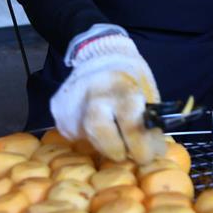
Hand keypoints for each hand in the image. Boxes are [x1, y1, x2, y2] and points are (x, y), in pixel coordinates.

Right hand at [50, 28, 166, 163]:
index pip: (130, 125)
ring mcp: (72, 99)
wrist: (101, 55)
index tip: (146, 157)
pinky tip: (95, 123)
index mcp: (123, 88)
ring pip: (84, 135)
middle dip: (115, 149)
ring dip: (102, 142)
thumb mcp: (148, 95)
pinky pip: (71, 131)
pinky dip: (86, 134)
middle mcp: (94, 93)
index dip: (139, 146)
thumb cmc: (131, 78)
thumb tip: (154, 153)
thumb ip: (149, 124)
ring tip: (112, 135)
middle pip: (99, 131)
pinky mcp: (58, 107)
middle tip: (125, 153)